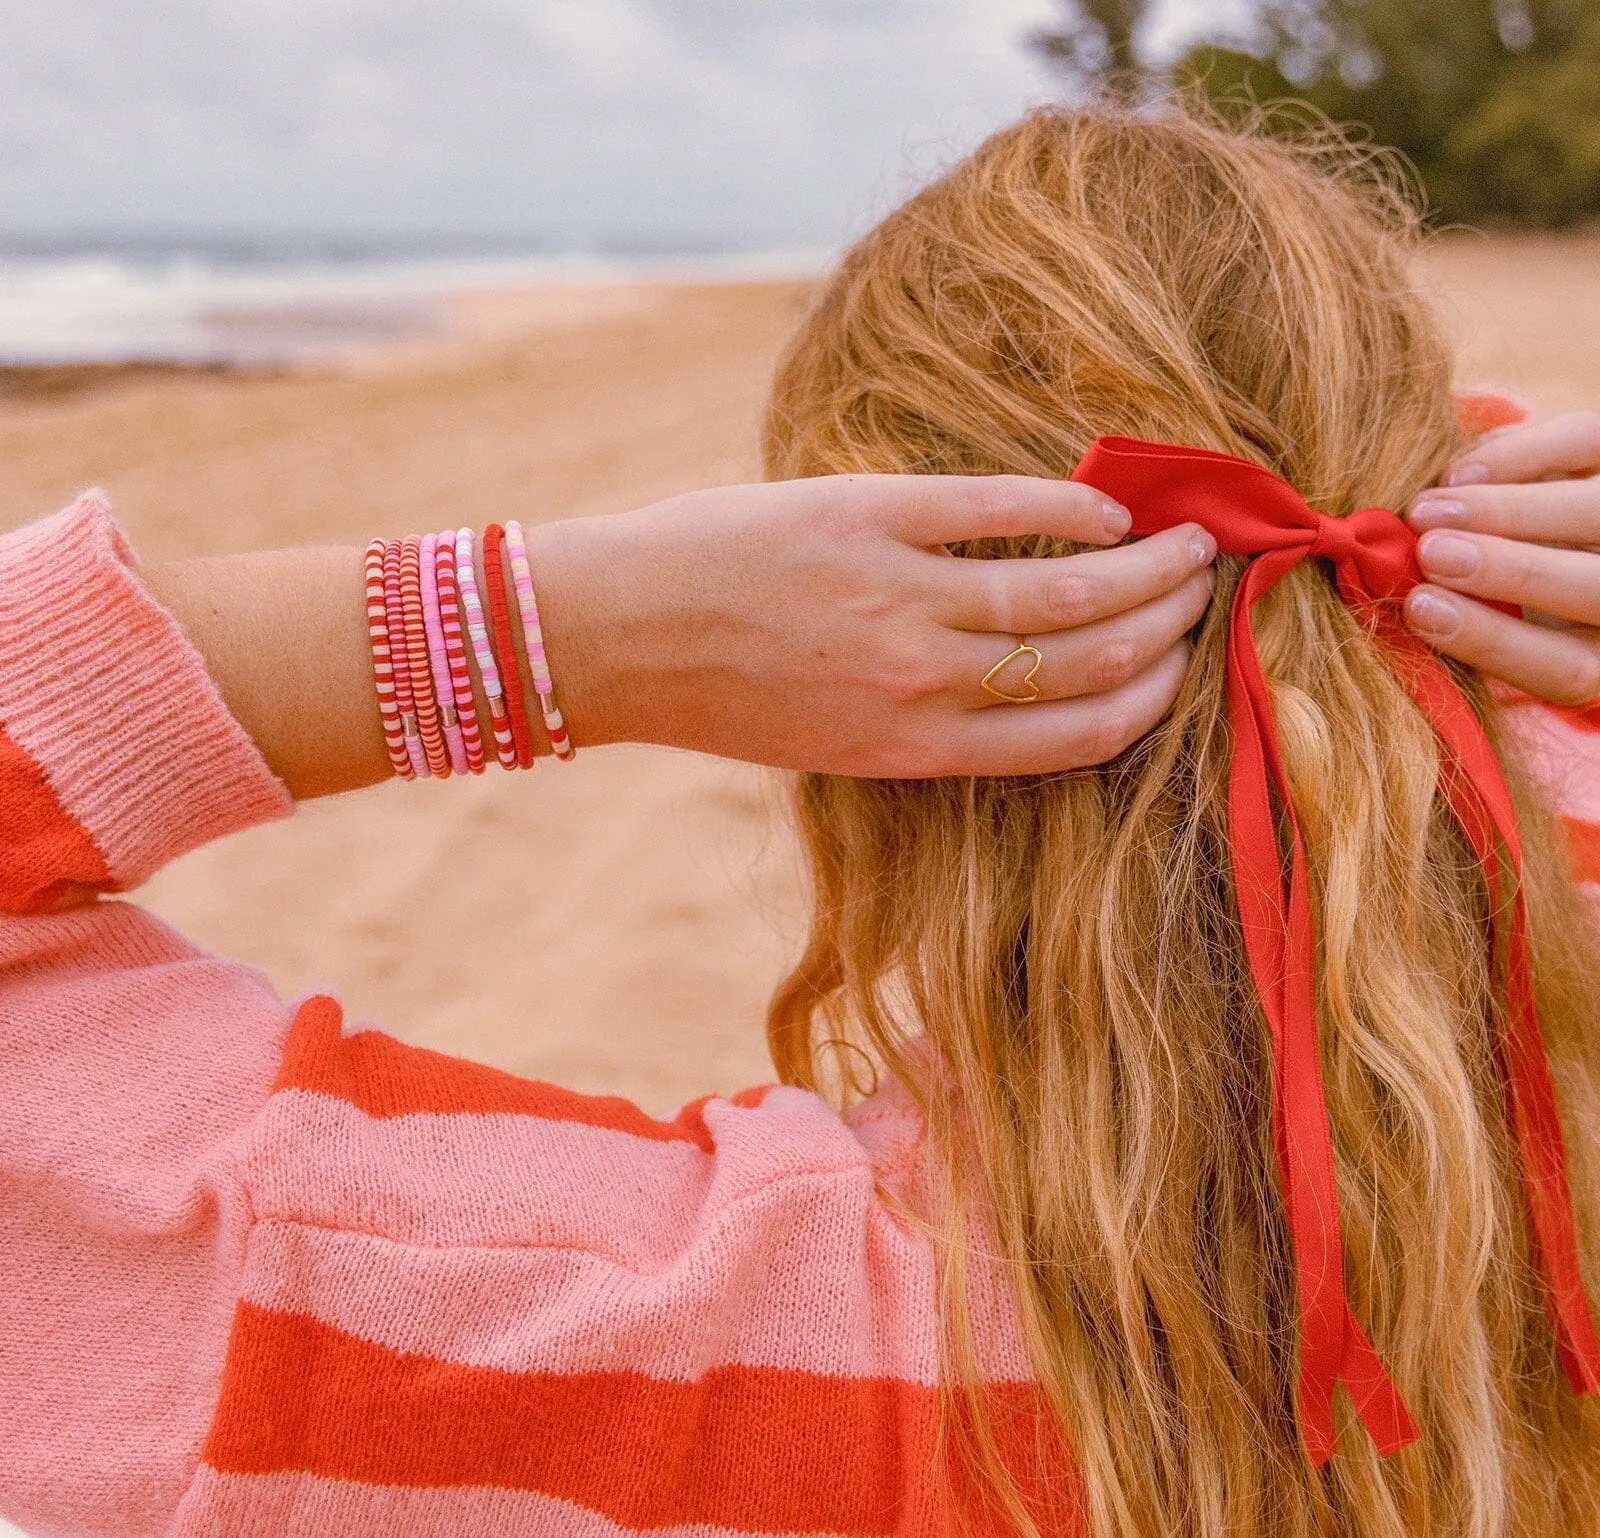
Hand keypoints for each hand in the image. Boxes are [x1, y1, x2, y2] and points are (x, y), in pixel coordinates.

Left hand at [528, 475, 1215, 776]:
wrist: (614, 637)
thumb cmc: (719, 694)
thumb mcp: (829, 740)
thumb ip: (922, 721)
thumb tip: (1011, 675)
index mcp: (916, 749)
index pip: (1078, 734)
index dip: (1152, 699)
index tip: (1184, 666)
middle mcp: (923, 685)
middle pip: (1093, 658)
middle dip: (1169, 626)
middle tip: (1204, 589)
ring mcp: (899, 600)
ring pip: (1068, 589)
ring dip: (1147, 565)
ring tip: (1187, 541)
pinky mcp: (868, 520)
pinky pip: (1000, 510)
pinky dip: (1070, 508)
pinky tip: (1106, 507)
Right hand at [1403, 413, 1599, 706]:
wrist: (1546, 530)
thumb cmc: (1499, 599)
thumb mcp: (1492, 631)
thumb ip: (1461, 629)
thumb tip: (1402, 604)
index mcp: (1598, 653)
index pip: (1564, 668)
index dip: (1492, 640)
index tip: (1420, 608)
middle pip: (1590, 587)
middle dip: (1504, 569)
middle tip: (1428, 551)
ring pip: (1591, 512)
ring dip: (1503, 509)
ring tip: (1424, 509)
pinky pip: (1585, 443)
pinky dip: (1518, 456)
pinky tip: (1459, 474)